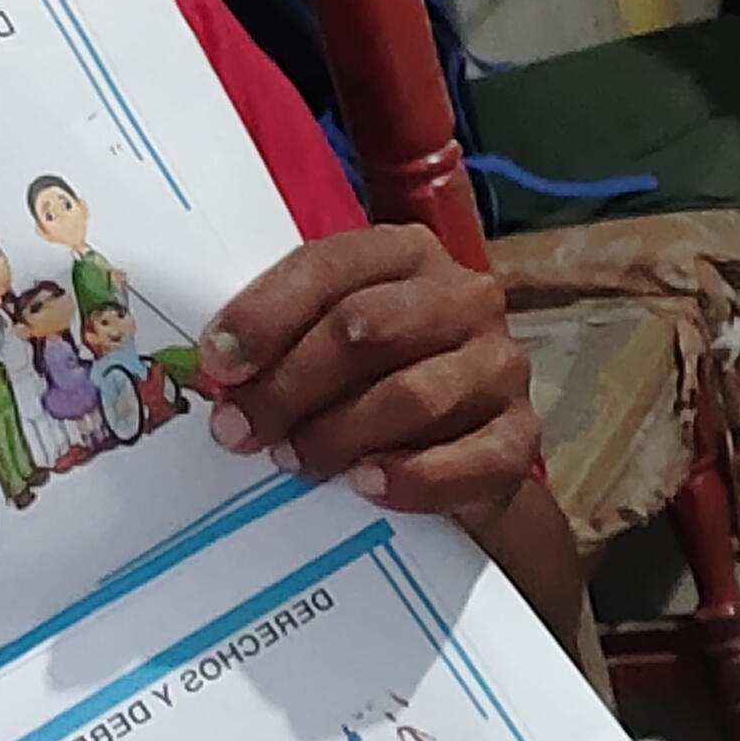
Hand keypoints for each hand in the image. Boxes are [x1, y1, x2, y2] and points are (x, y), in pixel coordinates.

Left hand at [198, 226, 537, 524]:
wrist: (460, 458)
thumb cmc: (373, 386)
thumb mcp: (326, 345)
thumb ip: (282, 341)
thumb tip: (220, 373)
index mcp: (407, 254)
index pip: (330, 266)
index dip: (266, 316)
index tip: (218, 366)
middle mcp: (465, 298)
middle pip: (365, 329)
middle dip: (289, 384)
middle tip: (239, 431)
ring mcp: (501, 366)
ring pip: (411, 396)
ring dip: (337, 435)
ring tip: (293, 462)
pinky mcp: (522, 437)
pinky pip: (468, 459)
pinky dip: (410, 478)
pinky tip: (365, 486)